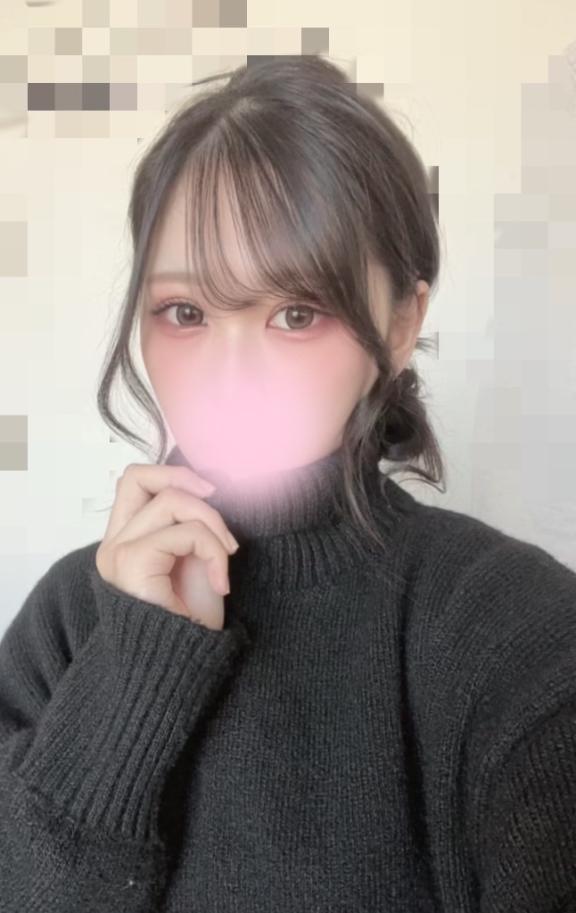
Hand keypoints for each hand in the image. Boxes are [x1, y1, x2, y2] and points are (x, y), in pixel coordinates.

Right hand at [95, 463, 239, 629]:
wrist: (184, 668)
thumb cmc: (191, 621)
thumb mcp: (192, 558)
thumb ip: (187, 524)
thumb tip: (209, 488)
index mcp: (123, 541)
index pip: (135, 481)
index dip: (175, 475)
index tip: (213, 495)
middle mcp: (113, 544)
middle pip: (136, 476)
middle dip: (186, 480)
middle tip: (217, 509)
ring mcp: (118, 553)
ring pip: (171, 500)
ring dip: (213, 525)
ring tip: (227, 559)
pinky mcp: (132, 564)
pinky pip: (185, 533)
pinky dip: (214, 550)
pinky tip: (220, 583)